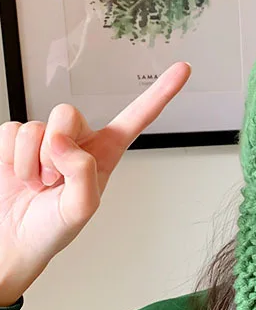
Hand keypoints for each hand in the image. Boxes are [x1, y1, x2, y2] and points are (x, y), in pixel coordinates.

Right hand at [0, 62, 191, 305]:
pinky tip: (18, 177)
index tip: (184, 68)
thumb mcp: (81, 209)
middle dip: (54, 148)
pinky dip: (10, 158)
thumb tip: (61, 140)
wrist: (13, 241)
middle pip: (67, 113)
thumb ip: (81, 171)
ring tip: (38, 184)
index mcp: (105, 153)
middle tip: (53, 180)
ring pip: (36, 127)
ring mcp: (46, 140)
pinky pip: (10, 131)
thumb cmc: (53, 230)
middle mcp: (78, 141)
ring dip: (31, 161)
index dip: (160, 92)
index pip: (137, 117)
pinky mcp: (15, 142)